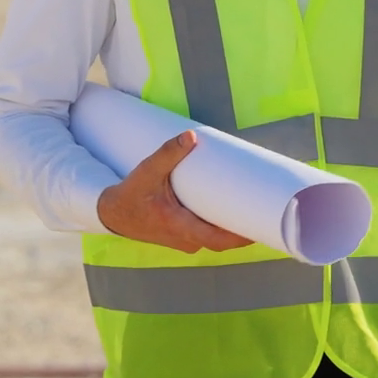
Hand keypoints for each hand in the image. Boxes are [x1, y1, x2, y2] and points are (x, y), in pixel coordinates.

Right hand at [95, 130, 252, 253]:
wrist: (111, 213)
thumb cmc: (129, 194)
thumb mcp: (147, 172)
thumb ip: (168, 153)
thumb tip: (191, 135)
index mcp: (179, 228)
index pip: (217, 239)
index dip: (241, 236)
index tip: (260, 226)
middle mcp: (184, 240)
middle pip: (222, 242)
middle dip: (244, 231)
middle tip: (266, 213)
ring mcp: (183, 241)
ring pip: (215, 240)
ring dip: (232, 230)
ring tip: (252, 210)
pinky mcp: (181, 236)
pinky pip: (207, 236)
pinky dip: (220, 229)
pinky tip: (231, 215)